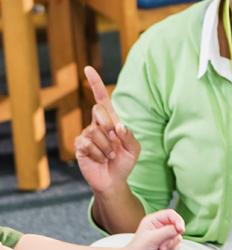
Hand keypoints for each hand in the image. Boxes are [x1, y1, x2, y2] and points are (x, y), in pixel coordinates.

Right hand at [75, 66, 140, 195]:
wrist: (114, 180)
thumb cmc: (125, 162)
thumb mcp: (134, 149)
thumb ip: (129, 136)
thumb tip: (118, 126)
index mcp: (111, 120)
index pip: (101, 99)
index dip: (95, 84)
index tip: (88, 69)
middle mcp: (96, 124)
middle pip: (98, 111)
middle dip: (110, 127)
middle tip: (115, 143)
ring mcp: (86, 134)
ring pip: (95, 132)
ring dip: (107, 147)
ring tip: (109, 155)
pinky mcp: (79, 146)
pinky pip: (88, 144)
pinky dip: (99, 154)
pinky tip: (101, 160)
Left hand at [123, 209, 184, 249]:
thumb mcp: (153, 238)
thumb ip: (169, 231)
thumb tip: (180, 228)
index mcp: (154, 220)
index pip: (171, 215)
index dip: (178, 221)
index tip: (180, 230)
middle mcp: (160, 227)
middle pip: (177, 227)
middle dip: (171, 238)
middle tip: (161, 245)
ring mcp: (164, 237)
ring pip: (178, 238)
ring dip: (170, 246)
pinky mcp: (167, 245)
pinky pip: (177, 246)